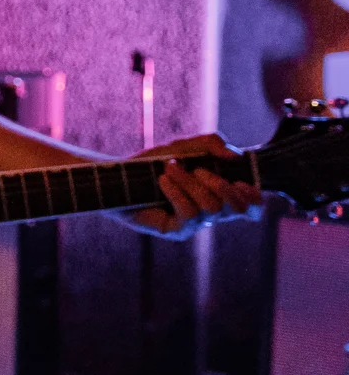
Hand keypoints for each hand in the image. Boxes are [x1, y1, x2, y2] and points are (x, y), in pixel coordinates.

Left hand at [117, 133, 262, 238]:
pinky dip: (177, 192)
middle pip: (237, 208)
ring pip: (211, 208)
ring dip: (191, 183)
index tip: (242, 181)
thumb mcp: (185, 146)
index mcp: (219, 194)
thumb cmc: (155, 162)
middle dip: (220, 184)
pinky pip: (190, 215)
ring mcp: (194, 224)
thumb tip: (236, 157)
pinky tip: (163, 181)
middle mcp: (211, 212)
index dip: (255, 198)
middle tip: (197, 170)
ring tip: (170, 168)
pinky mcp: (176, 231)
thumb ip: (212, 144)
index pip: (251, 207)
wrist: (119, 175)